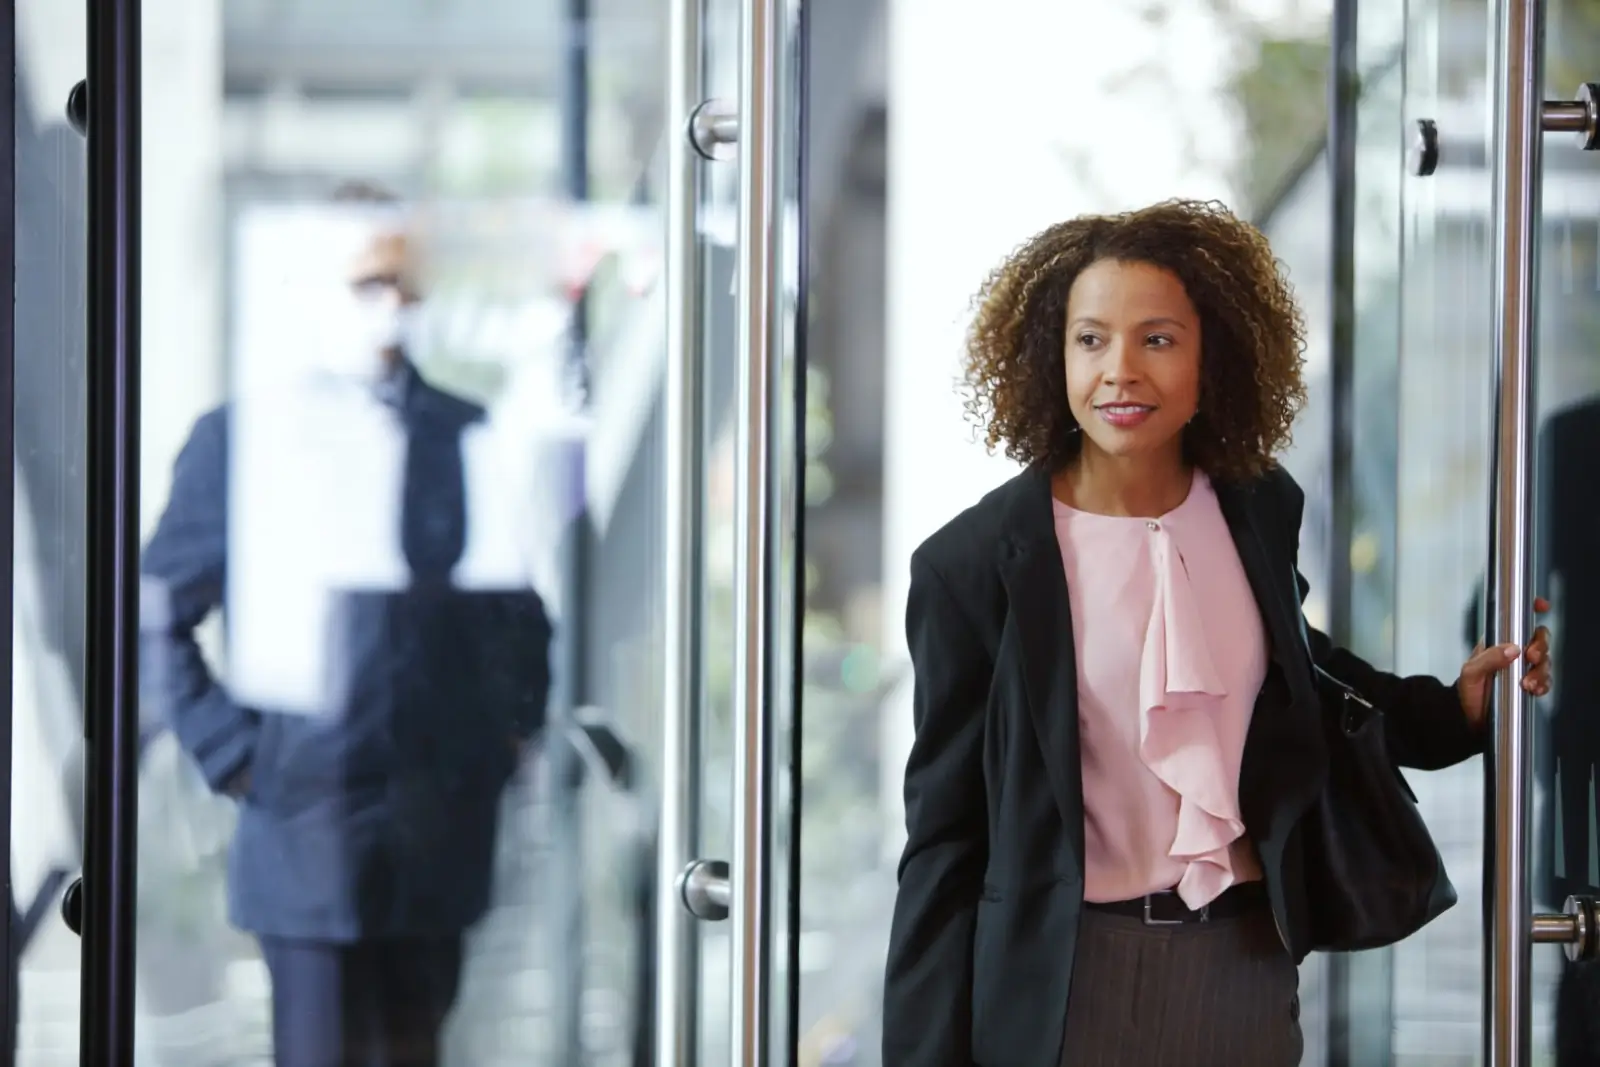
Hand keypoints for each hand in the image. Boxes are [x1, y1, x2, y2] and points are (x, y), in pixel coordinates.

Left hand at [1456, 597, 1552, 727]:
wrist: (1468, 719)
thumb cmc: (1465, 691)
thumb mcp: (1470, 672)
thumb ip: (1488, 658)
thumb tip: (1513, 649)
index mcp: (1497, 643)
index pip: (1515, 621)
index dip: (1530, 610)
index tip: (1541, 605)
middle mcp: (1513, 653)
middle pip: (1539, 639)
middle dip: (1541, 645)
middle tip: (1531, 657)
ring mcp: (1523, 669)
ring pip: (1545, 661)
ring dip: (1541, 670)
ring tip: (1528, 683)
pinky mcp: (1530, 686)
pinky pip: (1545, 681)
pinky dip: (1544, 684)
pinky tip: (1535, 690)